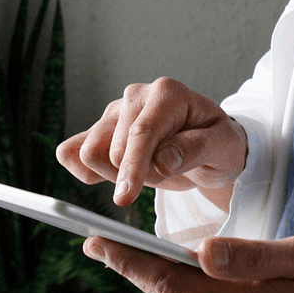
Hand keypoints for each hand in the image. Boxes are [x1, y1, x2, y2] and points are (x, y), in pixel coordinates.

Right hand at [56, 77, 246, 208]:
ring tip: (149, 169)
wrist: (207, 142)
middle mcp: (136, 96)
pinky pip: (71, 153)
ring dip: (117, 175)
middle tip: (167, 172)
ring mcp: (114, 112)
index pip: (141, 133)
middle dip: (138, 175)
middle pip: (111, 150)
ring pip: (89, 154)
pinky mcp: (99, 129)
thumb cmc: (216, 142)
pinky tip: (117, 175)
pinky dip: (87, 171)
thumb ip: (195, 150)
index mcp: (167, 94)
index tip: (125, 198)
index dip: (132, 167)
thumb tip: (162, 160)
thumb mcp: (223, 148)